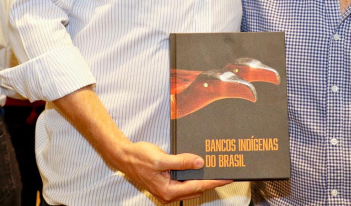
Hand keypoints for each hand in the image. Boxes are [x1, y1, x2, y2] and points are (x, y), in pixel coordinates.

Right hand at [114, 141, 231, 202]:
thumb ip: (181, 162)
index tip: (227, 177)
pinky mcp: (167, 183)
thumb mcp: (161, 159)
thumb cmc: (139, 158)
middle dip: (211, 181)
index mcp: (168, 191)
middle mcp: (169, 194)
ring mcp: (168, 190)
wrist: (124, 157)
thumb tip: (199, 162)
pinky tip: (200, 168)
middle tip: (226, 172)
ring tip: (217, 170)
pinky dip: (194, 175)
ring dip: (203, 178)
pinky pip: (184, 181)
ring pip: (191, 185)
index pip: (197, 186)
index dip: (213, 181)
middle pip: (196, 188)